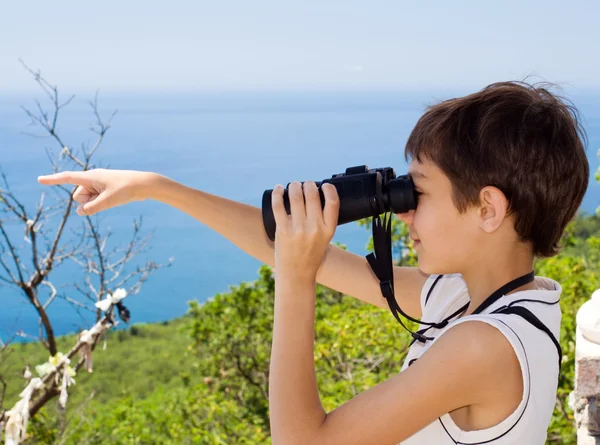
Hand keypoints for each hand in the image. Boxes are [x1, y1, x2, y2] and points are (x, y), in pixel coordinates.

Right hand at [38, 169, 154, 215]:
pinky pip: (95, 200)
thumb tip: (80, 212)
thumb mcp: (107, 201)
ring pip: (86, 200)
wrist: (144, 185)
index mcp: (91, 177)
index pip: (67, 178)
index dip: (53, 180)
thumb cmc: (126, 189)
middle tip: (105, 197)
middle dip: (86, 201)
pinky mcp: (104, 190)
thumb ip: (91, 208)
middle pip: (78, 196)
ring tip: (112, 198)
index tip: (39, 180)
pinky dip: (100, 203)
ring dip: (94, 203)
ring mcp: (98, 185)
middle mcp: (92, 179)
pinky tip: (114, 198)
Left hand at [271, 181, 339, 280]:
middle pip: (312, 194)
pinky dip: (277, 193)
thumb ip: (323, 221)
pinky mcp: (282, 230)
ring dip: (293, 186)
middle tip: (304, 184)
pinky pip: (278, 205)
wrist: (297, 274)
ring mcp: (298, 229)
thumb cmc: (311, 255)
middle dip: (308, 184)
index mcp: (329, 229)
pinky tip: (278, 188)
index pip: (333, 201)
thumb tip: (315, 196)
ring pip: (295, 196)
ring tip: (292, 185)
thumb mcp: (325, 238)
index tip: (323, 185)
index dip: (329, 188)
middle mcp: (315, 228)